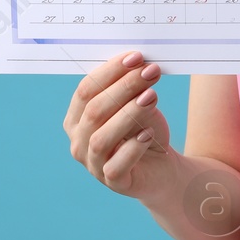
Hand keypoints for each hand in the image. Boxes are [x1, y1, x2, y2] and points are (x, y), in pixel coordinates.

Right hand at [62, 49, 174, 200]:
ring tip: (151, 97)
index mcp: (76, 119)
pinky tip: (148, 133)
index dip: (110, 71)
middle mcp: (78, 142)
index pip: (86, 90)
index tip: (136, 57)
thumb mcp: (137, 106)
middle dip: (123, 87)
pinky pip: (116, 166)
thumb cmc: (144, 132)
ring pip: (101, 138)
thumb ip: (130, 89)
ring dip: (128, 114)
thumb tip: (137, 63)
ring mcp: (93, 165)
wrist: (163, 169)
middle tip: (150, 72)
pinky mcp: (113, 183)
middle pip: (94, 110)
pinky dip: (132, 148)